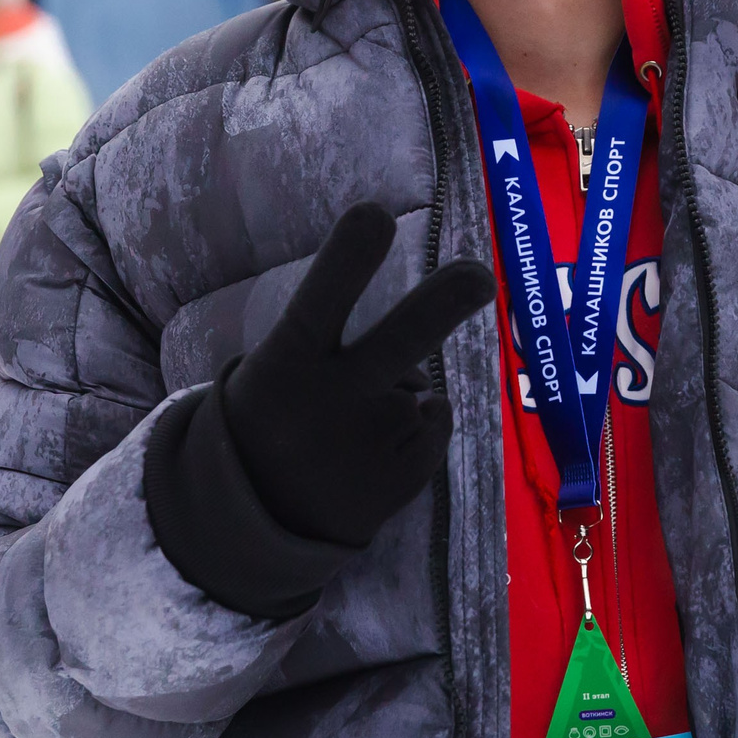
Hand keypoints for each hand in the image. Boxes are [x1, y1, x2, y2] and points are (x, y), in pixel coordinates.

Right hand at [220, 203, 494, 547]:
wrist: (258, 521)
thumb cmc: (275, 416)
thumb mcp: (274, 368)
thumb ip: (330, 337)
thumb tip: (425, 316)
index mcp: (287, 362)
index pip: (320, 300)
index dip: (349, 259)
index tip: (375, 216)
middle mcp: (331, 400)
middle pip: (400, 339)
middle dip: (442, 302)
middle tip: (479, 275)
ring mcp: (372, 443)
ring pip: (420, 385)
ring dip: (400, 393)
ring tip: (351, 427)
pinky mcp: (403, 479)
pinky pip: (433, 422)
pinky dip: (415, 429)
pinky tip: (370, 453)